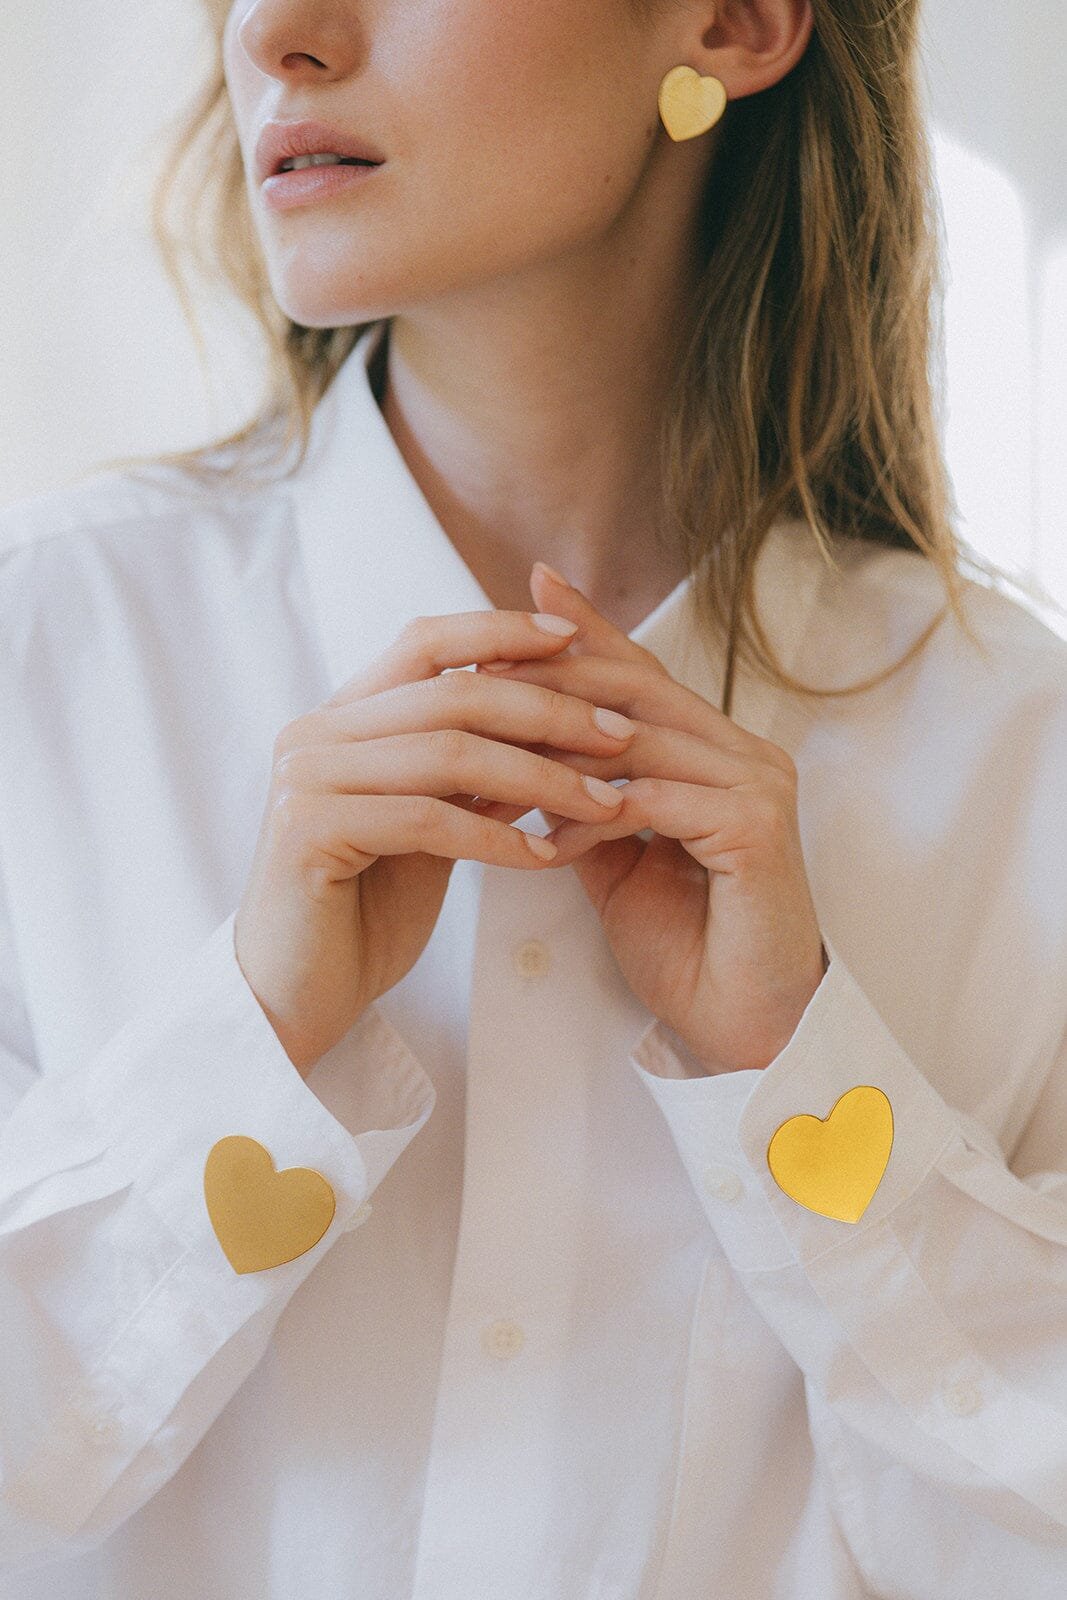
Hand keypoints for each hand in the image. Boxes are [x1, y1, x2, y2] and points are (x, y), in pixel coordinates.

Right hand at [234, 606, 634, 1075]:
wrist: (292, 998)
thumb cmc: (365, 912)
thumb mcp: (430, 825)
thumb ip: (472, 772)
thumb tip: (557, 724)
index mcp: (340, 717)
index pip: (425, 642)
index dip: (501, 631)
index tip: (576, 640)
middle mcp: (314, 733)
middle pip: (450, 692)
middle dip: (549, 711)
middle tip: (622, 738)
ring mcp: (305, 778)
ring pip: (448, 752)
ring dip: (541, 778)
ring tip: (606, 804)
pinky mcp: (308, 832)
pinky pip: (426, 819)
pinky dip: (496, 838)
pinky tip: (547, 858)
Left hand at [474, 563, 827, 1074]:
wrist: (745, 1027)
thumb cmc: (687, 946)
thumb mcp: (621, 860)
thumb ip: (589, 801)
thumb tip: (524, 757)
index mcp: (720, 751)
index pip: (641, 675)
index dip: (582, 634)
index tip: (515, 606)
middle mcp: (748, 754)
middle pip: (635, 689)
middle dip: (548, 682)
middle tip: (471, 685)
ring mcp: (757, 785)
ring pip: (635, 741)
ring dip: (549, 760)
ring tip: (482, 780)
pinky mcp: (754, 829)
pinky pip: (648, 803)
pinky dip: (586, 820)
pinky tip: (542, 844)